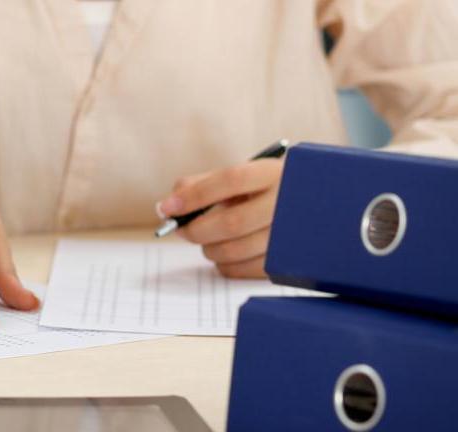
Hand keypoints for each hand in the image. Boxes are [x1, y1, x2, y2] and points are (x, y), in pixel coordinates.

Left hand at [157, 159, 283, 277]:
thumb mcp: (240, 176)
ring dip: (208, 249)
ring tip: (207, 240)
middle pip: (232, 223)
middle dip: (195, 230)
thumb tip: (167, 206)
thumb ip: (201, 184)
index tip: (167, 208)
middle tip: (181, 229)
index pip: (231, 180)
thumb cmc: (261, 190)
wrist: (307, 208)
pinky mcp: (288, 262)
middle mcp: (288, 203)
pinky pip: (242, 270)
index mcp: (273, 173)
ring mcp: (292, 236)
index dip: (195, 195)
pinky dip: (223, 265)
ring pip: (234, 251)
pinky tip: (225, 253)